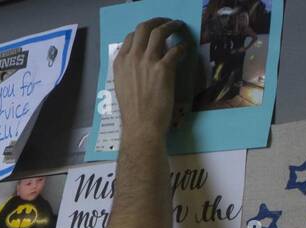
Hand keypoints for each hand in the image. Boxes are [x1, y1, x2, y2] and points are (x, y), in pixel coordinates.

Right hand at [113, 18, 185, 139]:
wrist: (141, 127)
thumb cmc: (133, 113)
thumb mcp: (123, 88)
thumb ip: (129, 72)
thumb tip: (140, 65)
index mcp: (120, 63)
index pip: (130, 37)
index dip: (142, 32)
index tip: (150, 33)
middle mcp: (132, 58)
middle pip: (143, 28)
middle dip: (156, 21)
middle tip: (166, 22)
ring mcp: (148, 62)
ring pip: (159, 32)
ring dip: (170, 25)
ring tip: (178, 26)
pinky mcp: (163, 69)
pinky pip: (175, 50)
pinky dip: (181, 47)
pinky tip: (184, 48)